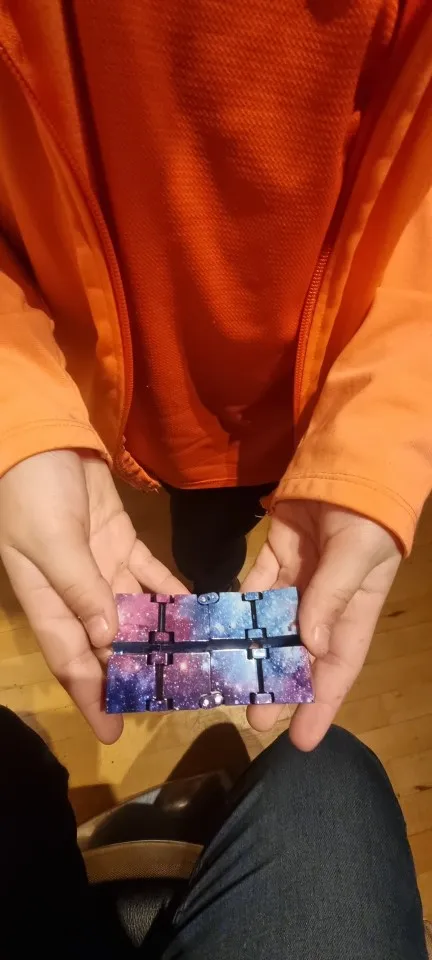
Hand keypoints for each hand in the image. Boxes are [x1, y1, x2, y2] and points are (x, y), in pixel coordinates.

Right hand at [0, 451, 186, 741]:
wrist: (45, 441)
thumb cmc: (34, 495)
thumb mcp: (50, 543)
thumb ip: (81, 589)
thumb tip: (109, 638)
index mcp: (48, 602)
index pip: (71, 660)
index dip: (92, 697)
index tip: (114, 731)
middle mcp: (76, 594)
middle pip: (108, 644)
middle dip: (137, 672)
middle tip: (174, 699)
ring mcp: (102, 569)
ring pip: (136, 613)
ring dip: (162, 636)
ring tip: (196, 661)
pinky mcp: (123, 544)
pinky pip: (151, 576)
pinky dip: (171, 593)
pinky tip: (197, 612)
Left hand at [242, 500, 400, 749]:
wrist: (346, 462)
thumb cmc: (363, 514)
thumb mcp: (356, 555)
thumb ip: (331, 597)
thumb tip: (310, 646)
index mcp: (354, 609)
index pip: (338, 667)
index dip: (321, 704)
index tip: (300, 740)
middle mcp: (324, 603)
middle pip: (300, 654)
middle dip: (279, 687)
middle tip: (253, 718)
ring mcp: (298, 580)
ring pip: (271, 626)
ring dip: (252, 653)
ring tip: (228, 681)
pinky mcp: (274, 557)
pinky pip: (252, 589)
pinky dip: (237, 609)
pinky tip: (217, 630)